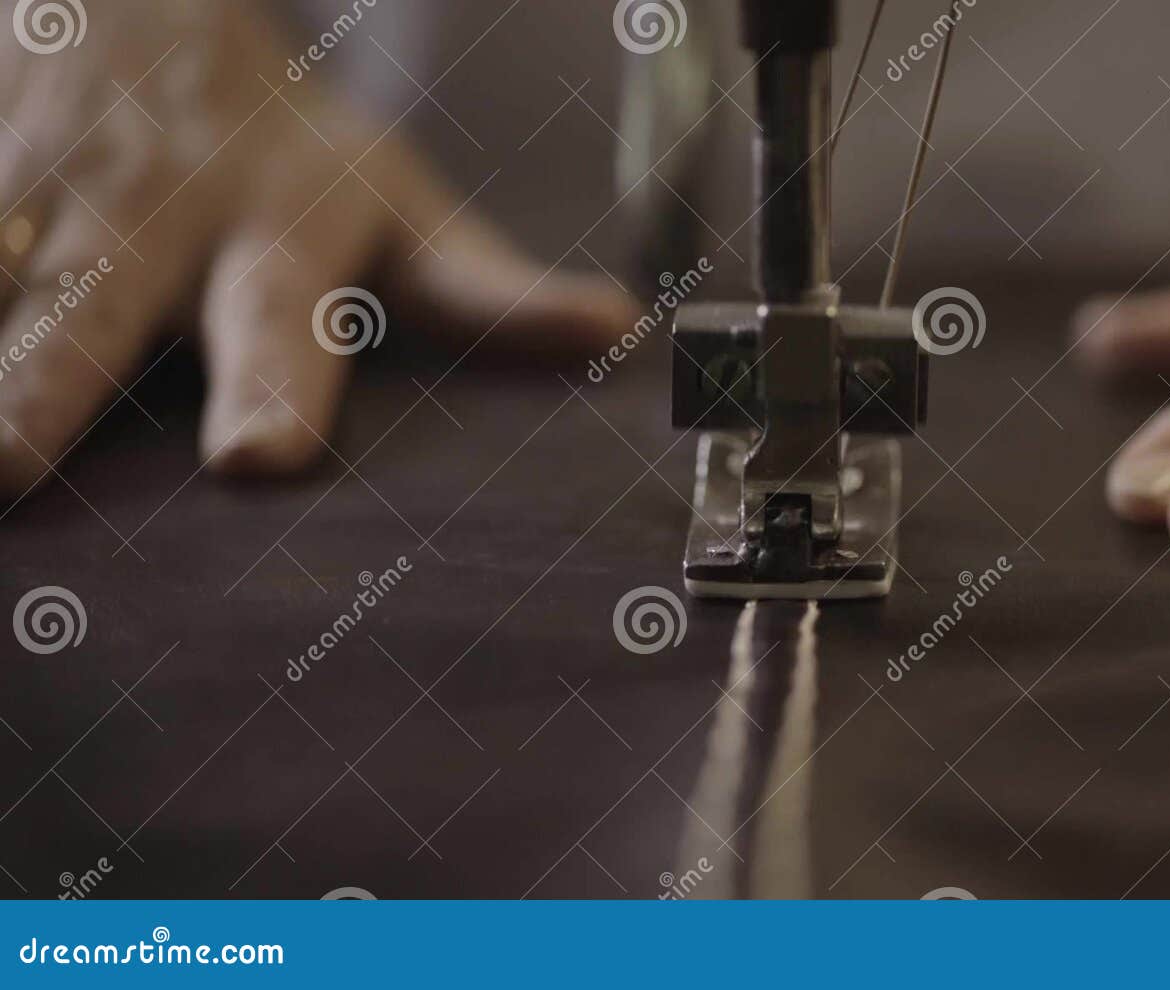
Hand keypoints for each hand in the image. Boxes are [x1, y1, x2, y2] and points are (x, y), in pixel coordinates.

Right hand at [0, 2, 633, 492]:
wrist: (150, 17)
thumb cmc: (289, 154)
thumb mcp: (396, 206)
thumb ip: (484, 289)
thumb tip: (608, 329)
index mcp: (276, 236)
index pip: (281, 320)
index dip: (273, 381)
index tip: (256, 456)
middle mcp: (149, 214)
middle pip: (90, 310)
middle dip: (42, 379)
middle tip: (5, 461)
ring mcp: (36, 186)